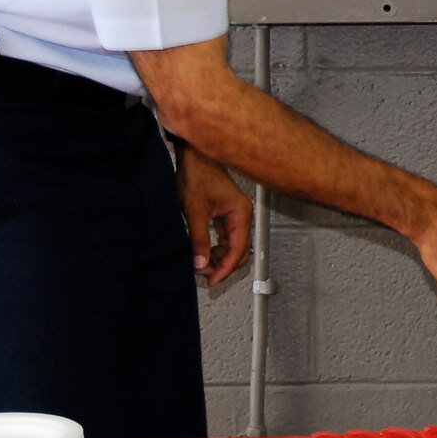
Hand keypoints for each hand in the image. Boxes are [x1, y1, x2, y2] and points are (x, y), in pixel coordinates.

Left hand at [177, 151, 252, 287]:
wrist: (194, 157)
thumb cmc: (198, 175)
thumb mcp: (195, 210)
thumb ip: (199, 239)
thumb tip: (200, 263)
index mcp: (241, 214)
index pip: (238, 249)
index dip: (225, 268)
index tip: (212, 280)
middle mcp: (242, 216)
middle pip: (240, 251)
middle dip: (223, 265)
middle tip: (205, 275)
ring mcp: (235, 216)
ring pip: (232, 247)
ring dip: (218, 258)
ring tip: (200, 264)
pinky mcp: (225, 215)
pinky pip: (226, 239)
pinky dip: (215, 249)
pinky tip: (203, 252)